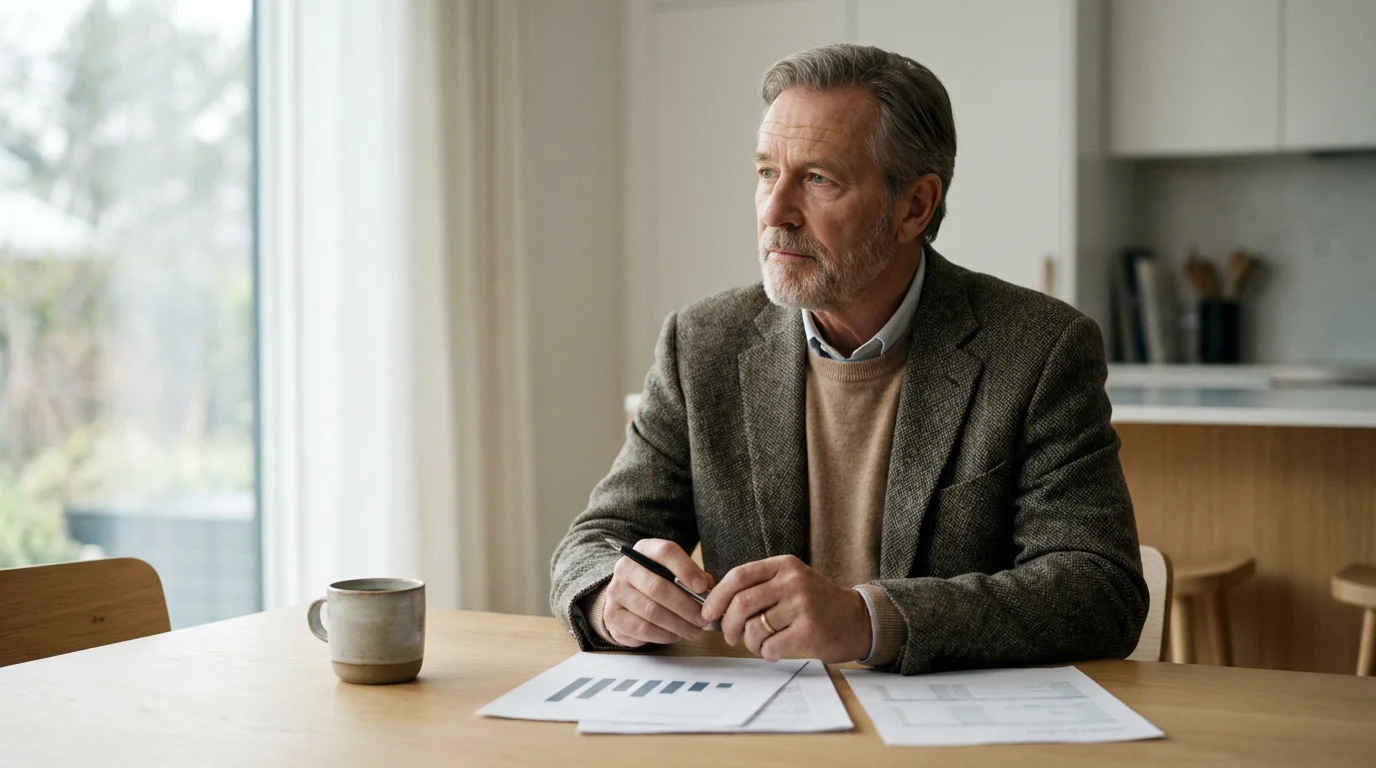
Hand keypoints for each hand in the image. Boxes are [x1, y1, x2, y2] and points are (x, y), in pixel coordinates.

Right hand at [603, 539, 714, 647]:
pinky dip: (663, 634)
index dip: (686, 569)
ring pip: (651, 610)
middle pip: (658, 586)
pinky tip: (676, 636)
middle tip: (702, 619)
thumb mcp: (674, 572)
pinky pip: (641, 628)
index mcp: (645, 550)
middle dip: (685, 606)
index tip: (703, 587)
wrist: (626, 600)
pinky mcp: (612, 615)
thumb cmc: (657, 583)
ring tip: (695, 631)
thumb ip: (693, 577)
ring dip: (677, 624)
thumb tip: (708, 588)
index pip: (665, 552)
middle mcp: (626, 568)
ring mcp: (616, 591)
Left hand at [700, 555, 870, 662]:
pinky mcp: (809, 631)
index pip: (739, 575)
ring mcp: (802, 606)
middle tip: (730, 636)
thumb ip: (760, 587)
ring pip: (754, 629)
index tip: (708, 613)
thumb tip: (717, 606)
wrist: (857, 620)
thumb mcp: (791, 582)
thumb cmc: (817, 604)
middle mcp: (792, 582)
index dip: (717, 596)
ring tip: (759, 645)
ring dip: (749, 643)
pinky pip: (770, 646)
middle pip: (741, 603)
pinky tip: (775, 651)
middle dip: (728, 625)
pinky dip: (766, 653)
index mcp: (784, 566)